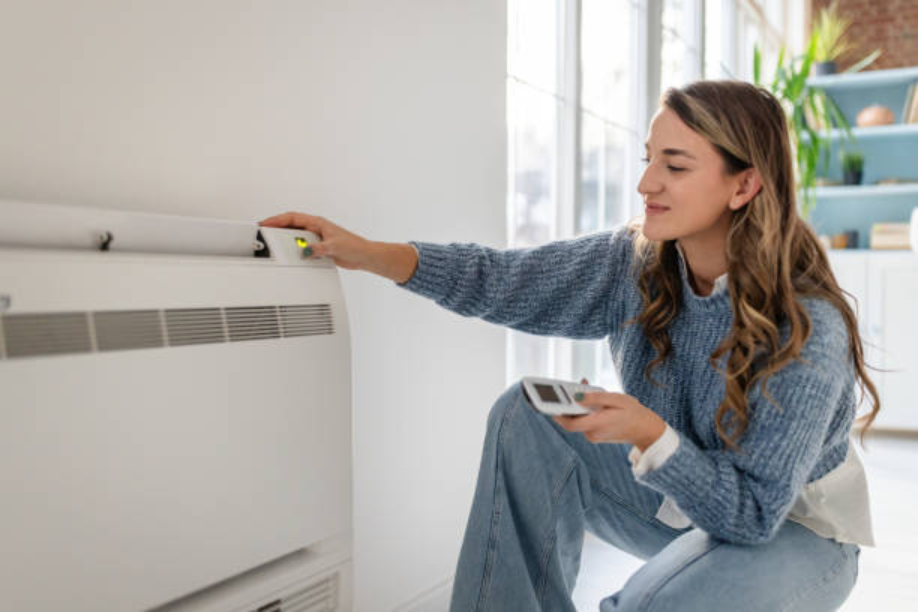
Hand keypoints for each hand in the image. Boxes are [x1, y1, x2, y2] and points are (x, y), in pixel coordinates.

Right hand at [259, 211, 373, 270]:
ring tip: (271, 242)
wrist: (363, 256)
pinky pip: (301, 245)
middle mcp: (316, 228)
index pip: (292, 218)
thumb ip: (319, 249)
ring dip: (284, 238)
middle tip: (263, 232)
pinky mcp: (319, 247)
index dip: (277, 220)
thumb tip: (306, 251)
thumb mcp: (334, 247)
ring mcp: (317, 237)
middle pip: (291, 225)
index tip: (265, 223)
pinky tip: (288, 253)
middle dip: (276, 227)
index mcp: (318, 223)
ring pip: (295, 235)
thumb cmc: (354, 246)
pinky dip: (293, 248)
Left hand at [553, 379, 666, 449]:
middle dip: (565, 404)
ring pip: (578, 419)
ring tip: (581, 389)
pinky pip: (584, 421)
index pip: (570, 423)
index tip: (545, 403)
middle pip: (571, 420)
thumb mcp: (616, 399)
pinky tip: (589, 399)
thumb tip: (576, 396)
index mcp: (598, 424)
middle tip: (561, 389)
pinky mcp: (595, 434)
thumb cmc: (633, 412)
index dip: (556, 414)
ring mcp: (594, 436)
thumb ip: (595, 398)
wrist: (645, 430)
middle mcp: (593, 433)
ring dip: (576, 406)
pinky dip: (583, 410)